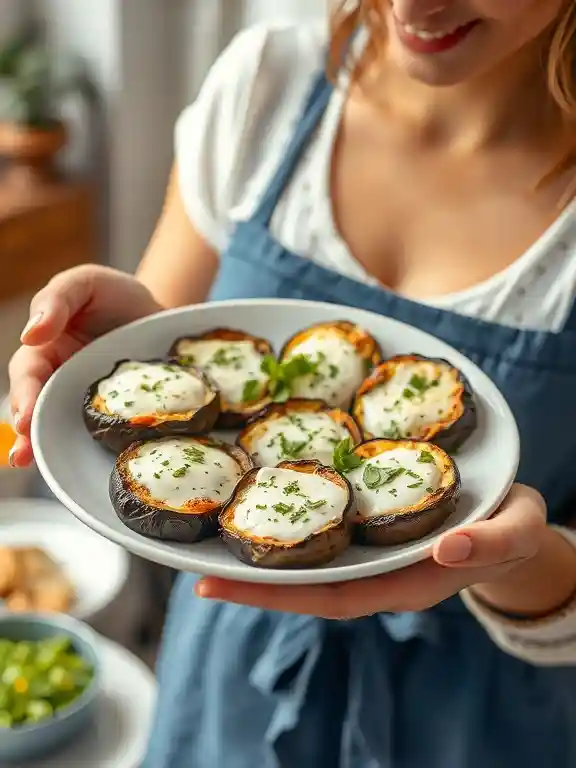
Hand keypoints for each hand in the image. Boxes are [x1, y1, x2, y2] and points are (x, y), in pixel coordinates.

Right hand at [8, 264, 160, 467]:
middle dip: (27, 430)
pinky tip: (84, 467)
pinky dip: (86, 451)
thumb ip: (59, 298)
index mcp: (46, 349)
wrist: (163, 317)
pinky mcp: (113, 415)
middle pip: (35, 408)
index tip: (24, 416)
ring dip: (45, 447)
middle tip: (26, 449)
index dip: (24, 394)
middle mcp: (59, 380)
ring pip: (59, 427)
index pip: (27, 373)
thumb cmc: (118, 297)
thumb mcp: (88, 283)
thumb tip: (32, 333)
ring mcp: (84, 401)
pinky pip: (97, 433)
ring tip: (35, 464)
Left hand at [196, 485, 550, 617]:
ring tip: (215, 542)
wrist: (511, 520)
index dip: (279, 596)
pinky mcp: (369, 528)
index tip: (224, 590)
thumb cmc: (512, 528)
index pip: (332, 598)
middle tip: (197, 575)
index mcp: (405, 583)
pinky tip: (264, 505)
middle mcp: (378, 574)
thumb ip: (488, 543)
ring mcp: (371, 554)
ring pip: (311, 560)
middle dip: (253, 585)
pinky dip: (292, 524)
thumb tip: (447, 546)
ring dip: (265, 554)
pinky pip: (325, 531)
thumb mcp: (515, 531)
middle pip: (307, 586)